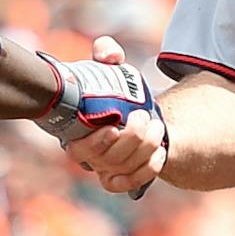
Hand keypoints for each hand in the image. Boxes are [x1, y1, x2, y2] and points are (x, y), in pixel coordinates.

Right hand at [59, 36, 167, 194]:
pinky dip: (149, 169)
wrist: (126, 110)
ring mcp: (103, 169)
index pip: (78, 149)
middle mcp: (87, 156)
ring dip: (145, 148)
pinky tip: (160, 151)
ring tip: (157, 126)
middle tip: (144, 116)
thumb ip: (106, 52)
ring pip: (123, 169)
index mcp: (75, 133)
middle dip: (131, 139)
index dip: (95, 143)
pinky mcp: (120, 178)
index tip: (113, 128)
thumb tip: (109, 55)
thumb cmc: (108, 88)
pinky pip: (131, 183)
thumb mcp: (107, 66)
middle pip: (107, 160)